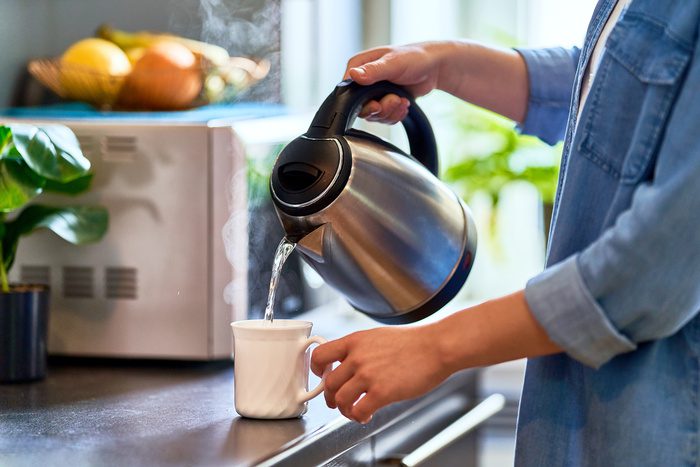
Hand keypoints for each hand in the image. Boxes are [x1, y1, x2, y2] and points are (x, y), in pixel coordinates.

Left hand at [310, 324, 449, 423]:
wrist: (435, 347)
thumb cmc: (413, 342)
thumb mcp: (377, 336)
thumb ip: (360, 348)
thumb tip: (348, 362)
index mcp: (355, 341)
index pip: (320, 354)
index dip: (317, 370)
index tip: (323, 376)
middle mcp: (357, 357)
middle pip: (328, 383)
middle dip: (331, 397)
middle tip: (338, 401)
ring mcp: (368, 375)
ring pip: (339, 400)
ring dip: (344, 410)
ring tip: (354, 411)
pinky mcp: (381, 392)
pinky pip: (358, 411)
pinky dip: (358, 417)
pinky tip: (367, 415)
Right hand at [343, 42, 444, 123]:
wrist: (434, 68)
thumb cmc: (414, 57)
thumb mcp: (392, 63)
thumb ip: (373, 70)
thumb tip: (354, 75)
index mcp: (359, 65)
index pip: (346, 90)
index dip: (359, 101)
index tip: (376, 103)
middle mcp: (363, 81)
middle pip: (359, 107)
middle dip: (380, 108)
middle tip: (394, 100)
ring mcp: (373, 93)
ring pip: (372, 115)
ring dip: (390, 112)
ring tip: (402, 100)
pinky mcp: (383, 103)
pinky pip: (383, 118)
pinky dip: (395, 115)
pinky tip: (404, 104)